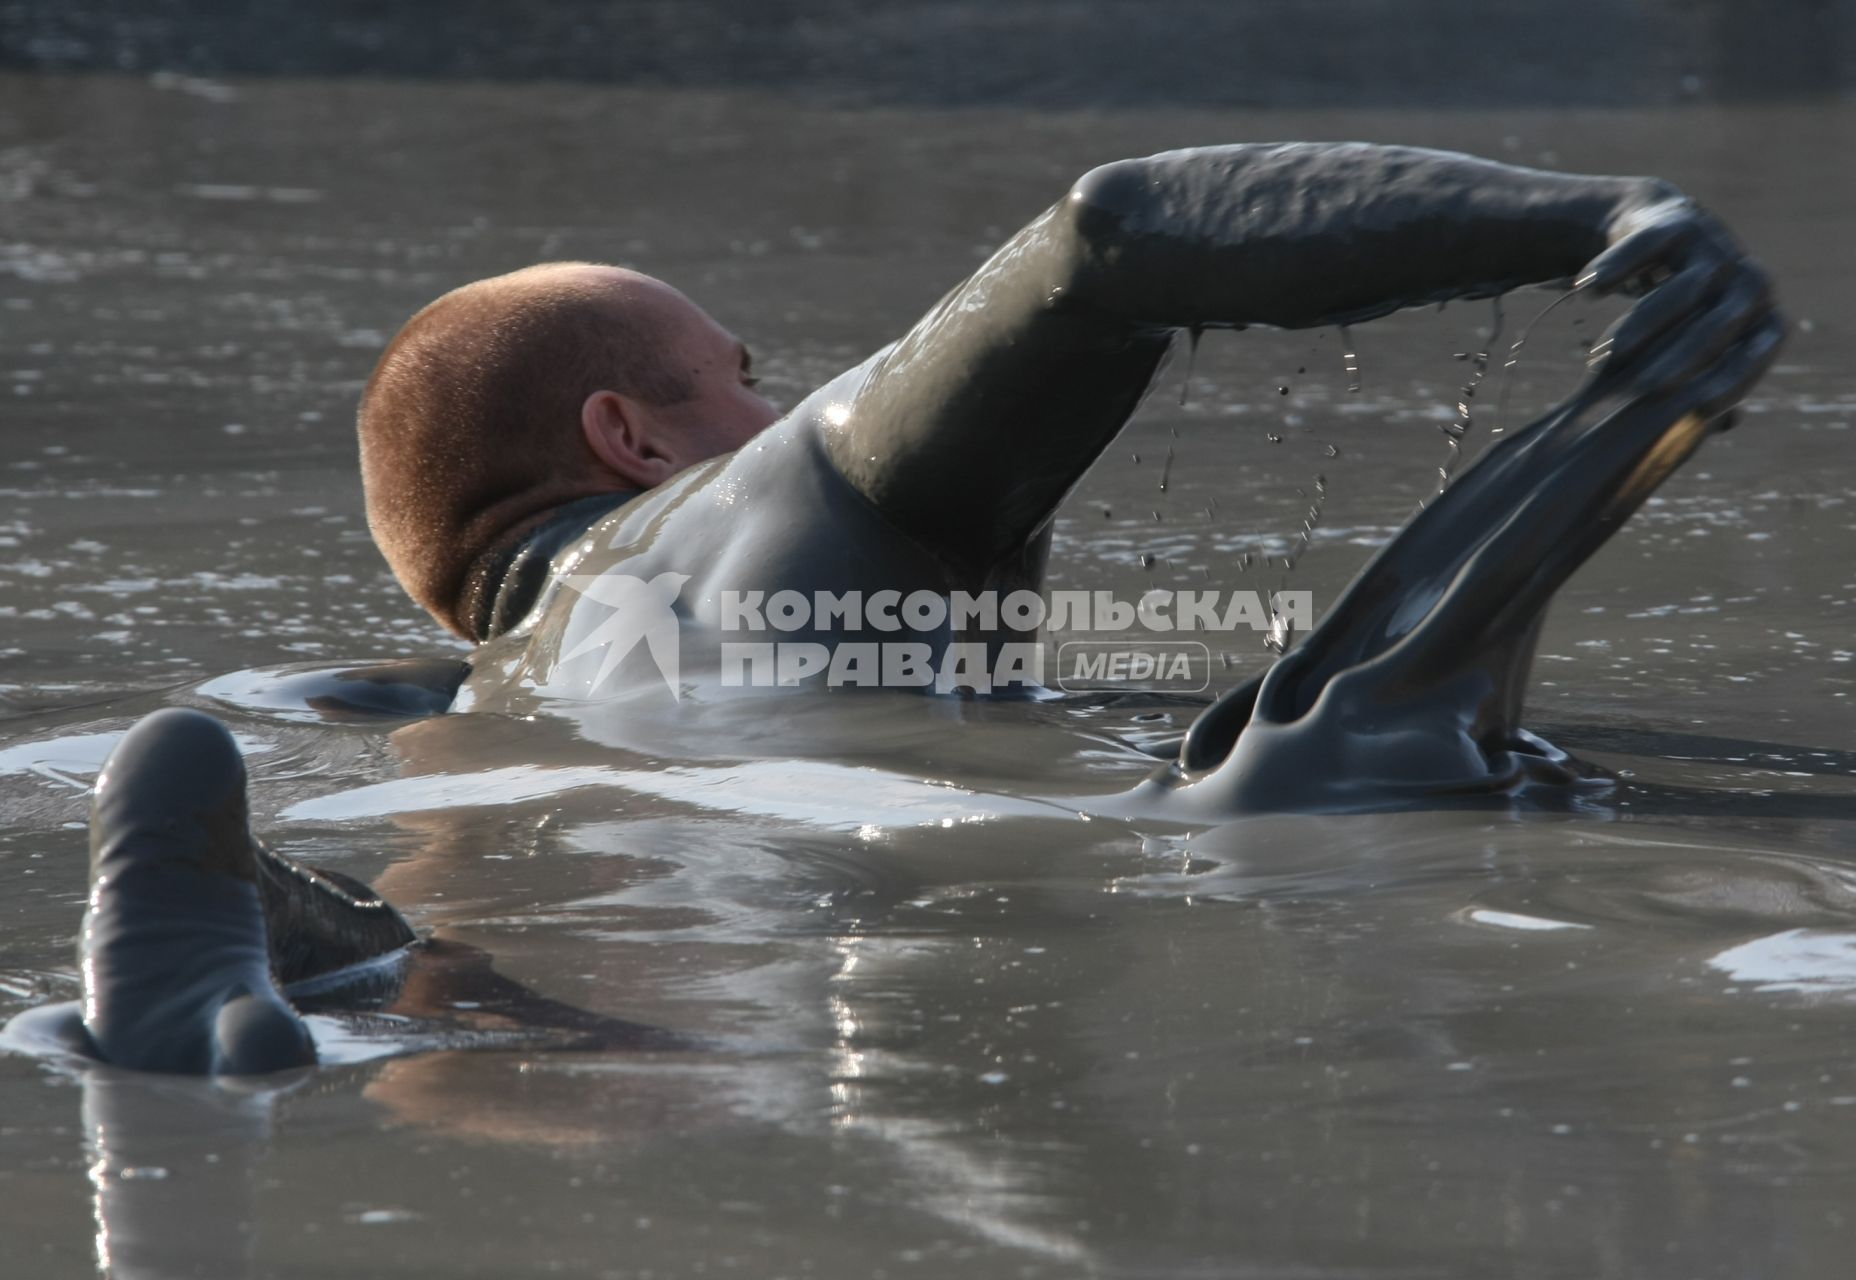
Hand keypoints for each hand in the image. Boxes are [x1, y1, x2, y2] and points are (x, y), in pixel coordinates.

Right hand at [1578, 198, 1782, 421]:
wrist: (1659, 231)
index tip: (1696, 410)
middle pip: (1717, 326)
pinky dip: (1617, 268)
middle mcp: (1748, 281)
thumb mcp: (1698, 342)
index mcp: (1762, 315)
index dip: (1732, 380)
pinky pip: (1648, 247)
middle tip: (1642, 388)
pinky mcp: (1677, 222)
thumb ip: (1713, 377)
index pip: (1755, 353)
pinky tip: (1587, 292)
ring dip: (1643, 324)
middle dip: (1680, 359)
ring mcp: (1715, 248)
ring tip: (1601, 355)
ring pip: (1683, 289)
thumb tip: (1725, 422)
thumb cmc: (1680, 307)